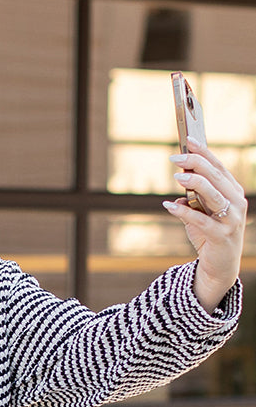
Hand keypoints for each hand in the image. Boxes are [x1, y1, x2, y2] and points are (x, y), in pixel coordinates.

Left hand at [163, 141, 247, 312]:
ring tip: (177, 176)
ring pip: (213, 194)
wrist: (220, 266)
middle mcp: (236, 203)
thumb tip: (179, 185)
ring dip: (194, 182)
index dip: (204, 152)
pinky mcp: (221, 236)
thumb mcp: (200, 213)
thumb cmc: (209, 235)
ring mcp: (231, 219)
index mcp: (233, 192)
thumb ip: (192, 198)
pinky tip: (168, 205)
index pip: (219, 167)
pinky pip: (201, 220)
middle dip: (196, 163)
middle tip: (175, 157)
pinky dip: (183, 211)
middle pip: (216, 177)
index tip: (189, 140)